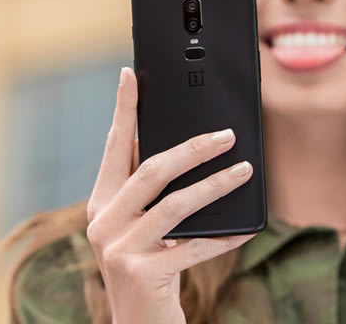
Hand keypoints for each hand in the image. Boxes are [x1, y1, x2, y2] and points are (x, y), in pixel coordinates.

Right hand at [85, 67, 256, 323]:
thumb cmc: (149, 270)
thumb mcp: (142, 227)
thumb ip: (151, 192)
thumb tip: (189, 145)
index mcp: (100, 204)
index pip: (114, 147)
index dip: (123, 109)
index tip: (131, 74)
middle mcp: (101, 222)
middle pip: (151, 170)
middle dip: (193, 147)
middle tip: (227, 134)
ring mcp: (118, 248)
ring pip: (175, 204)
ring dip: (215, 185)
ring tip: (244, 170)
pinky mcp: (140, 272)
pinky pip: (193, 246)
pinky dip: (222, 237)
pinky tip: (245, 230)